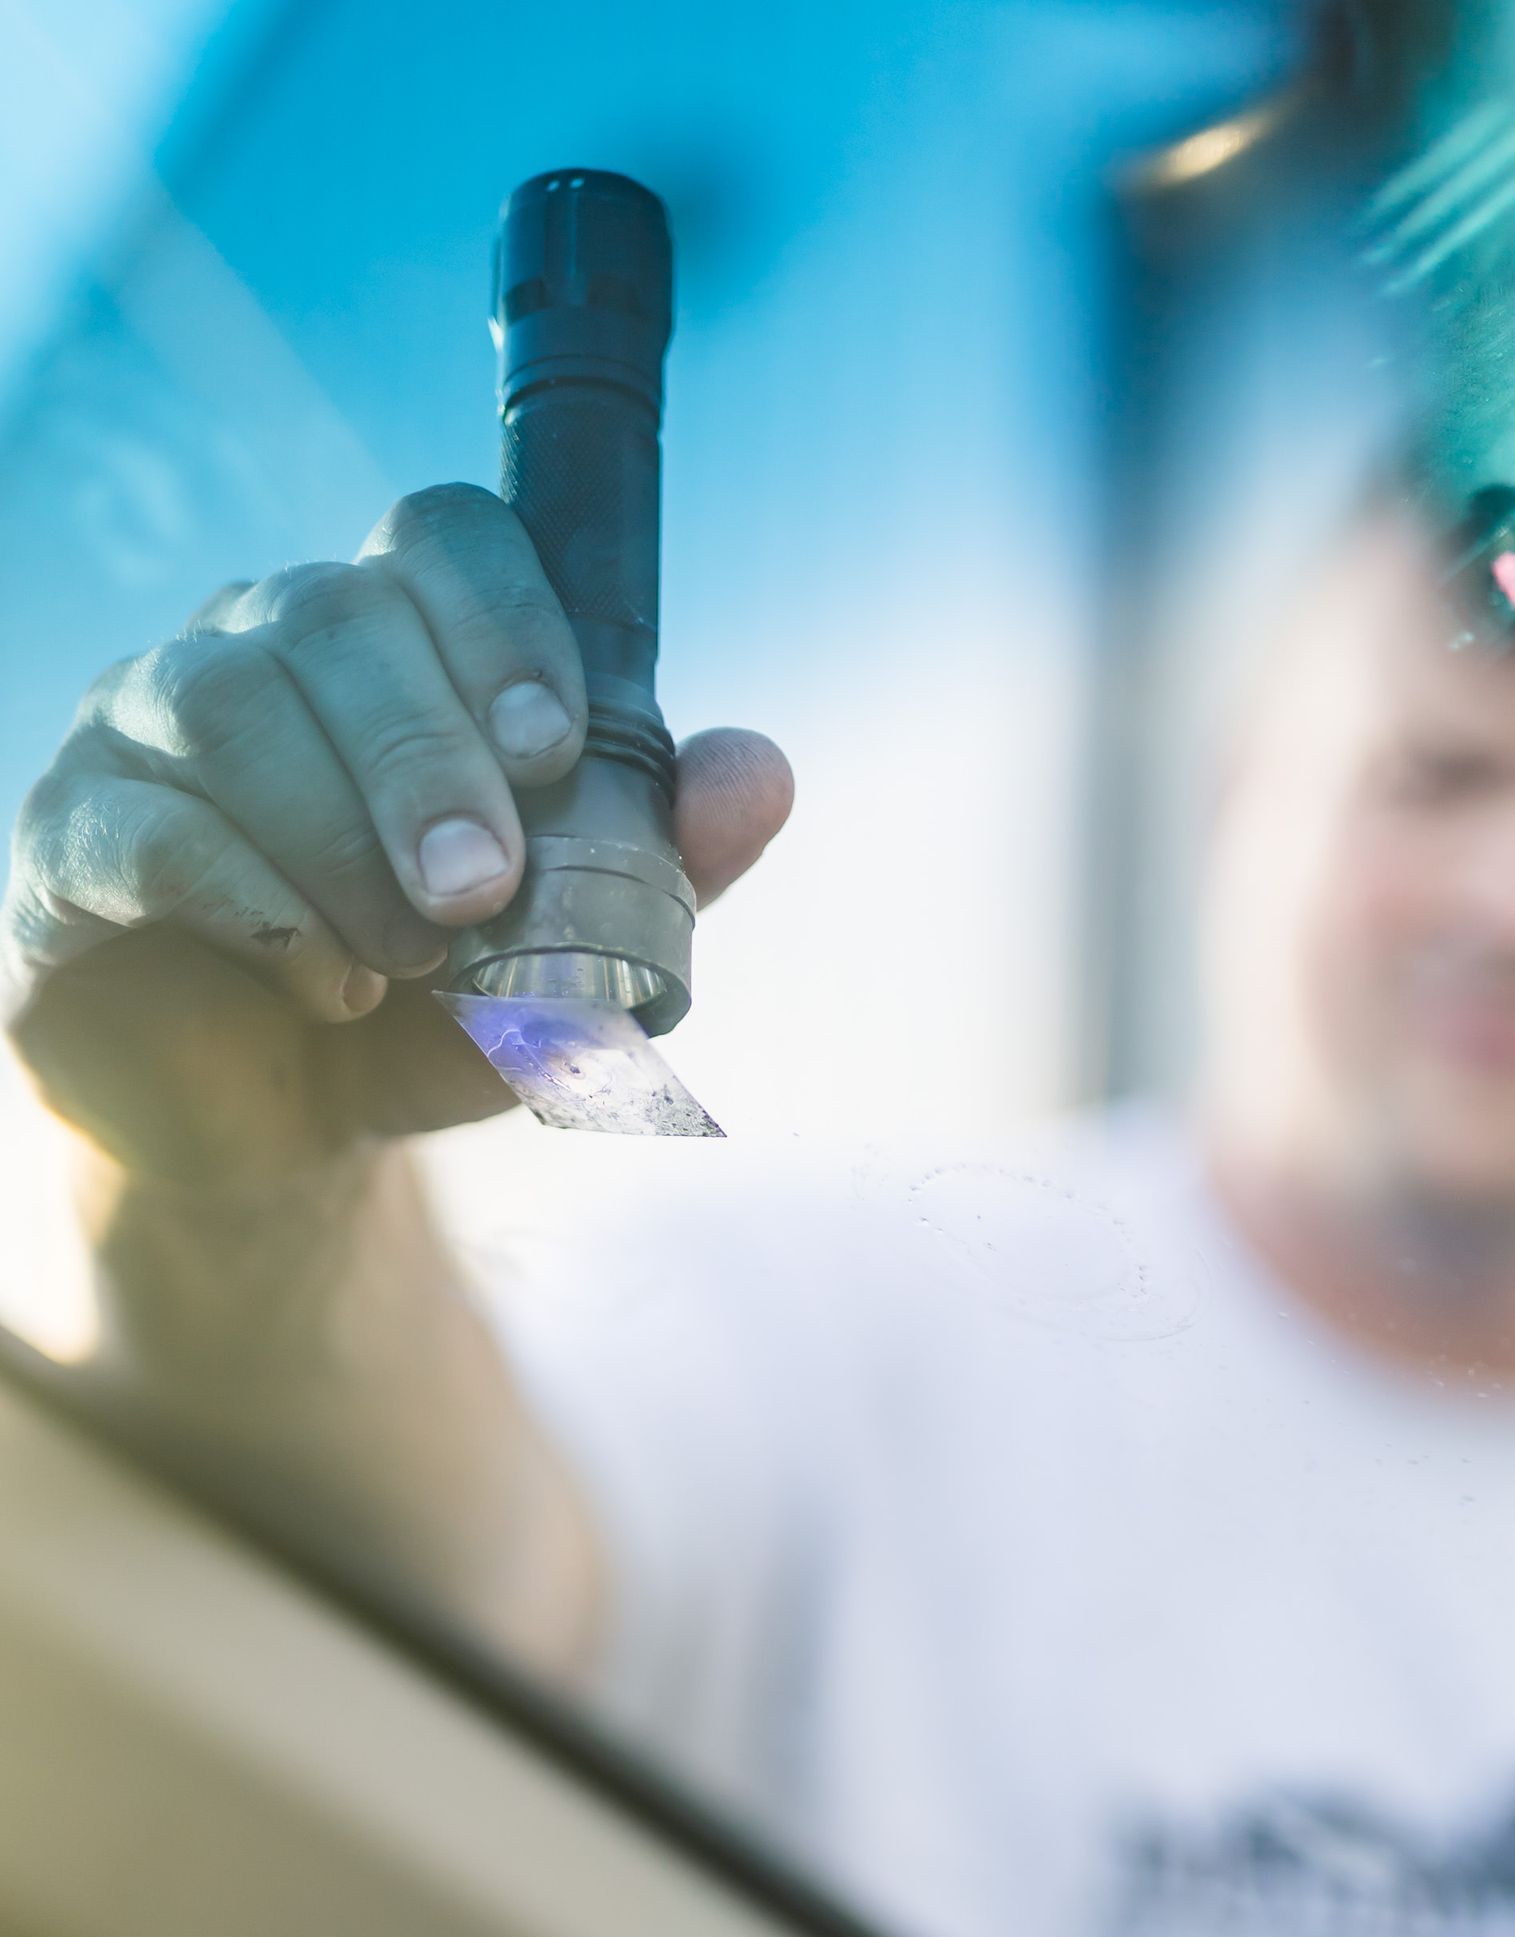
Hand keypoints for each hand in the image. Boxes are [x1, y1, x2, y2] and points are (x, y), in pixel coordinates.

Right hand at [2, 483, 792, 1184]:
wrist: (280, 1139)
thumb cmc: (423, 1018)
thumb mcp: (562, 959)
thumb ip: (660, 866)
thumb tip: (761, 773)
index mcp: (386, 643)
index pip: (438, 536)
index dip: (501, 616)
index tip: (554, 747)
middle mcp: (253, 648)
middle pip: (331, 613)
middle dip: (425, 755)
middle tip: (482, 891)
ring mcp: (139, 731)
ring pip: (226, 704)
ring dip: (338, 837)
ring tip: (407, 960)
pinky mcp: (65, 839)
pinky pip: (141, 826)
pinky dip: (250, 902)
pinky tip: (324, 983)